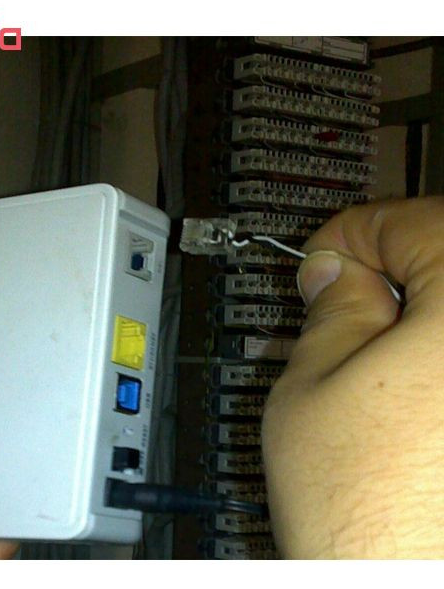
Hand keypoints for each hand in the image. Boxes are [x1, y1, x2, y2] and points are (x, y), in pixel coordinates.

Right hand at [262, 197, 443, 558]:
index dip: (345, 240)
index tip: (323, 266)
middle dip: (386, 277)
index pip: (401, 221)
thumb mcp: (310, 389)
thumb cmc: (372, 521)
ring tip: (376, 368)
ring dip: (419, 321)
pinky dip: (440, 364)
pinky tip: (418, 402)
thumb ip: (327, 311)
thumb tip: (331, 274)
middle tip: (343, 312)